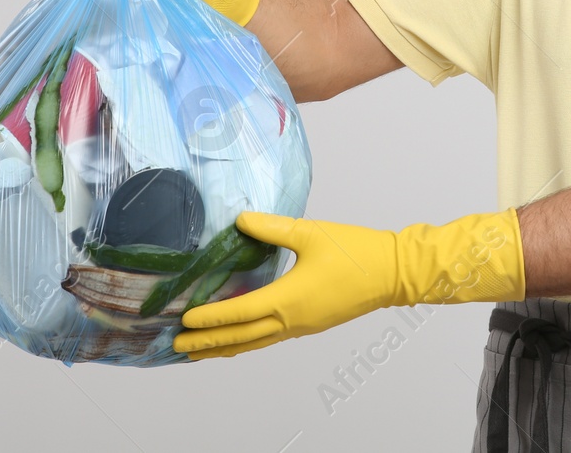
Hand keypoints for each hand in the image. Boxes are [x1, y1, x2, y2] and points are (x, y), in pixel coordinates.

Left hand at [172, 208, 526, 359]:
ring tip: (198, 352)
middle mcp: (291, 320)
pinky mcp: (310, 324)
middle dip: (207, 343)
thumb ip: (272, 227)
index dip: (208, 318)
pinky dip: (247, 342)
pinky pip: (270, 339)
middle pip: (241, 339)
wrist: (394, 272)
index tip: (183, 320)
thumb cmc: (356, 251)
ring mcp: (302, 326)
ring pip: (255, 343)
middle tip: (176, 346)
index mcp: (288, 300)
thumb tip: (240, 219)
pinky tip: (238, 339)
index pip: (238, 314)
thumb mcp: (311, 233)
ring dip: (225, 348)